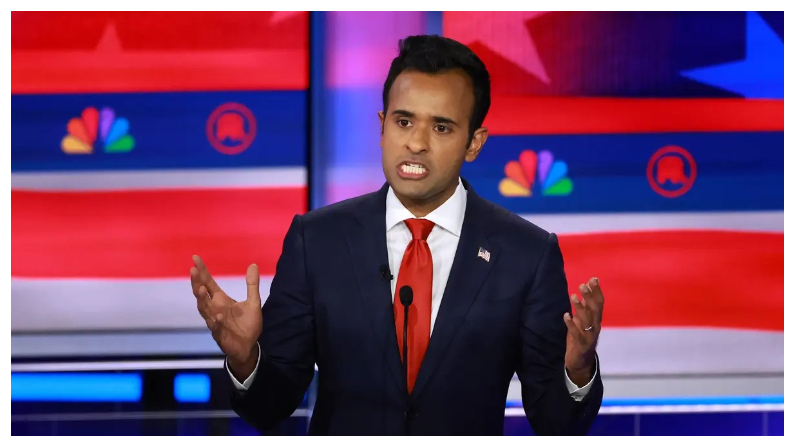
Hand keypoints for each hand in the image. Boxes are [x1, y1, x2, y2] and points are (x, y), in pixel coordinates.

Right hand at [190, 255, 261, 377]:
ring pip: (204, 310)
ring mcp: (215, 321)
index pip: (208, 282)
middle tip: (193, 270)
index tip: (195, 258)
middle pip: (202, 294)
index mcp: (221, 300)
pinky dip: (216, 321)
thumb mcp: (253, 302)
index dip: (202, 271)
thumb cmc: (248, 324)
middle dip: (197, 282)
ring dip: (202, 300)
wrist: (249, 346)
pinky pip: (215, 327)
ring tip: (200, 288)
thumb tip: (253, 264)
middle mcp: (214, 308)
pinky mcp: (220, 334)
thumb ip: (252, 284)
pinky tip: (217, 315)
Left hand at [563, 277, 603, 385]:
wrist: (581, 362)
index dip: (597, 291)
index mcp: (596, 319)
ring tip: (573, 297)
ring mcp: (589, 336)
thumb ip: (585, 305)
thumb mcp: (583, 319)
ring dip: (580, 308)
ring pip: (587, 320)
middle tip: (583, 285)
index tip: (593, 279)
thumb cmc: (581, 337)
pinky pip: (577, 334)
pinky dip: (571, 325)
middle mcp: (595, 326)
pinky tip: (566, 315)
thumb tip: (586, 286)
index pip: (600, 303)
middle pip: (595, 310)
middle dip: (590, 297)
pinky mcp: (581, 345)